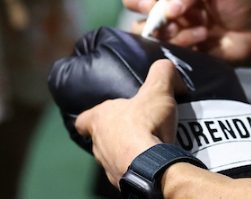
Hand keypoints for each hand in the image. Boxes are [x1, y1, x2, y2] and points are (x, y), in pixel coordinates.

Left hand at [75, 60, 183, 185]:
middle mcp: (99, 144)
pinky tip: (152, 163)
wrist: (152, 166)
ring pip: (113, 156)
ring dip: (126, 151)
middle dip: (116, 133)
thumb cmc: (147, 124)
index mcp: (100, 119)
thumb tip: (167, 68)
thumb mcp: (158, 89)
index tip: (100, 117)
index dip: (90, 117)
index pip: (83, 119)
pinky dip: (137, 167)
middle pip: (101, 137)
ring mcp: (108, 165)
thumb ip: (161, 72)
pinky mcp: (122, 181)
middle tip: (137, 128)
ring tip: (148, 146)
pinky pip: (128, 172)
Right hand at [123, 0, 250, 66]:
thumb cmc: (242, 1)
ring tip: (200, 26)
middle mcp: (167, 1)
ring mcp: (169, 25)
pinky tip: (203, 39)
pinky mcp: (174, 47)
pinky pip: (162, 46)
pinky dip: (183, 41)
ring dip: (168, 28)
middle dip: (139, 2)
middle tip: (158, 11)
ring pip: (143, 26)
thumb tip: (170, 6)